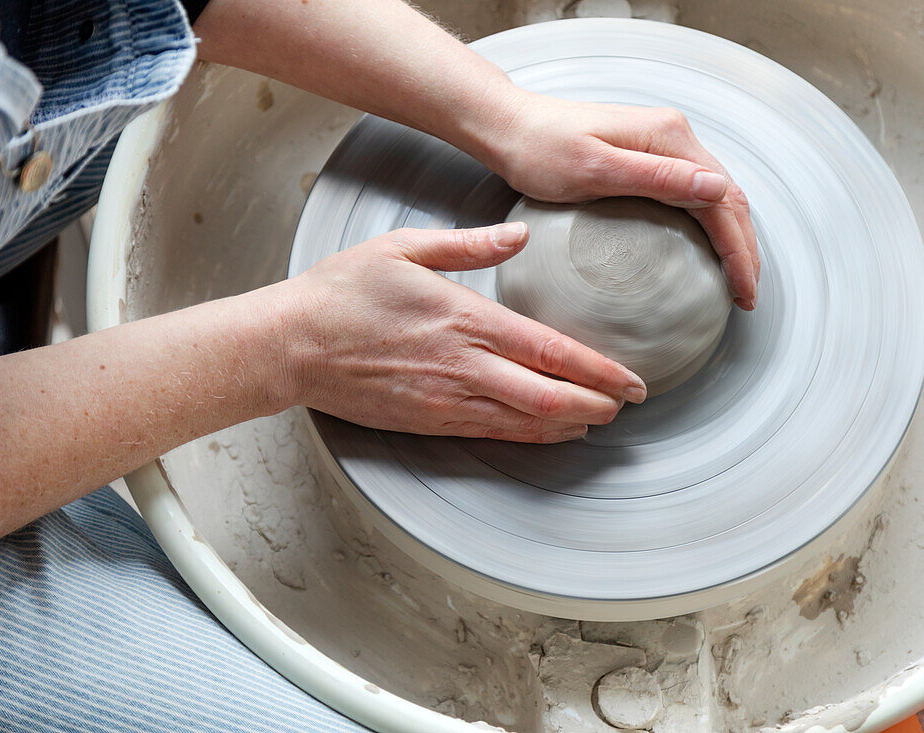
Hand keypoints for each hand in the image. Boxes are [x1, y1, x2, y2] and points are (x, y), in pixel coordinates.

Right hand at [278, 223, 644, 442]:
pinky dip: (530, 436)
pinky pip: (492, 433)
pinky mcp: (428, 421)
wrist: (292, 345)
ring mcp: (446, 400)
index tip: (631, 379)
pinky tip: (550, 432)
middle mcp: (462, 366)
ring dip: (570, 425)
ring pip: (525, 424)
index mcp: (464, 318)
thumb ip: (470, 244)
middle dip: (597, 405)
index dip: (598, 370)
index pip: (549, 351)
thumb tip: (520, 234)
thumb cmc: (342, 292)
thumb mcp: (404, 248)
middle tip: (628, 404)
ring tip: (600, 419)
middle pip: (549, 398)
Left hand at [481, 91, 759, 309]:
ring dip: (732, 237)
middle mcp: (674, 136)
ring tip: (736, 279)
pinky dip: (708, 225)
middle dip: (744, 248)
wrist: (509, 127)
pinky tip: (706, 250)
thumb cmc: (540, 150)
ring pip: (714, 196)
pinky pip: (691, 194)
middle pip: (728, 197)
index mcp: (669, 138)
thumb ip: (657, 178)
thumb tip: (717, 189)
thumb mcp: (595, 170)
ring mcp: (662, 144)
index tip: (744, 290)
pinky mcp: (646, 155)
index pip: (723, 200)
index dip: (739, 249)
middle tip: (748, 295)